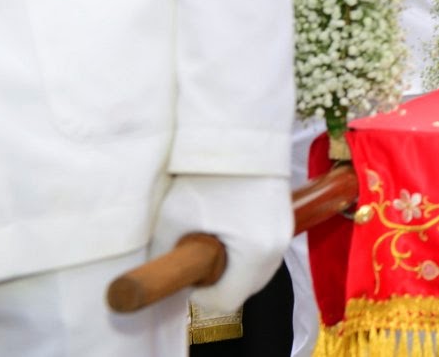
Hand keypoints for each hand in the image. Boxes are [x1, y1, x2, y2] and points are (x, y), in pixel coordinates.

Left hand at [150, 174, 290, 315]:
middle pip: (245, 289)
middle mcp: (276, 249)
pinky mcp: (286, 221)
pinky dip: (247, 252)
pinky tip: (231, 229)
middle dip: (219, 281)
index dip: (200, 294)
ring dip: (235, 268)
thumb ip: (163, 256)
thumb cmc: (206, 176)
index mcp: (253, 254)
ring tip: (215, 239)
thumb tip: (153, 277)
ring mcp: (285, 234)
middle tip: (198, 254)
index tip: (187, 271)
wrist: (241, 137)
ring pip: (257, 272)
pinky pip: (265, 253)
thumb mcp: (173, 219)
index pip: (225, 302)